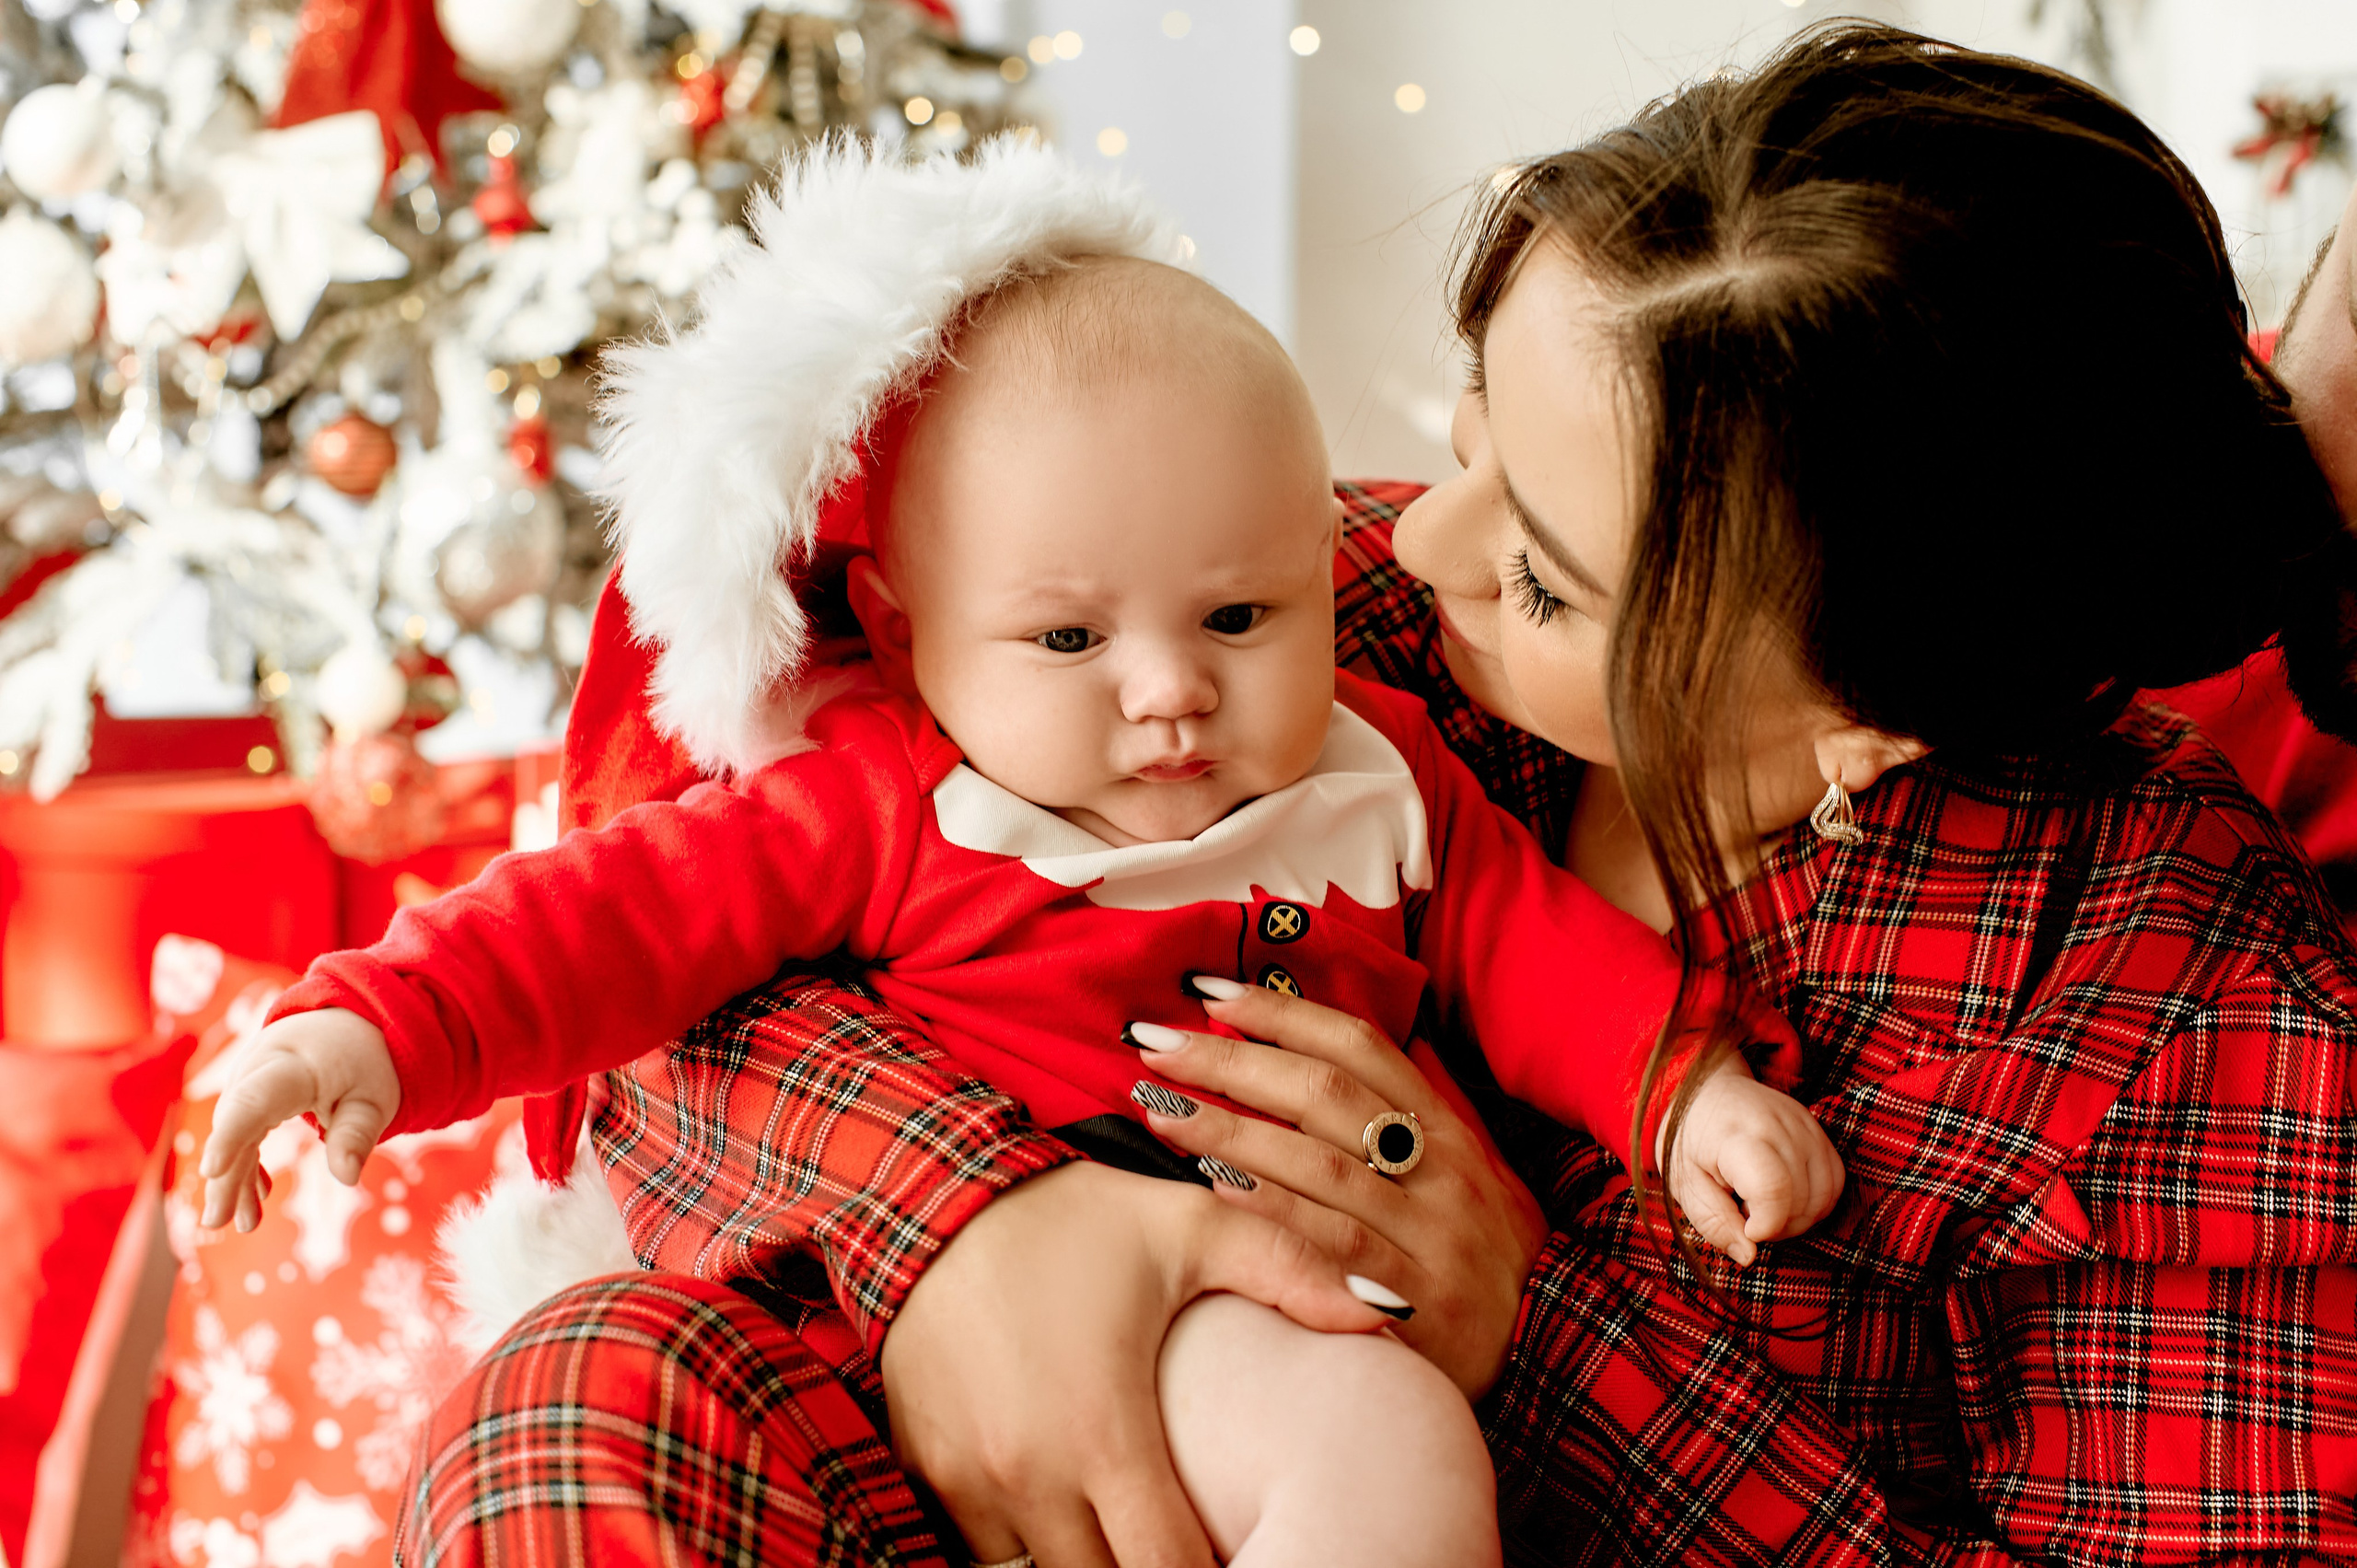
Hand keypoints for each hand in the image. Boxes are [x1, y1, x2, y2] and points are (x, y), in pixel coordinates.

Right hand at [196, 1007, 399, 1231]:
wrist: (346, 1025)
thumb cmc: (364, 1062)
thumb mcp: (375, 1095)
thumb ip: (358, 1132)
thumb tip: (347, 1177)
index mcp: (292, 1064)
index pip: (255, 1100)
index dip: (231, 1134)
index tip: (213, 1169)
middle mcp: (259, 1069)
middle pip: (236, 1124)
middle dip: (225, 1174)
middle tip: (218, 1220)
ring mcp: (248, 1080)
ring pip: (233, 1133)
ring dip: (233, 1179)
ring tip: (245, 1223)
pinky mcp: (248, 1096)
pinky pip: (239, 1133)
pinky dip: (245, 1165)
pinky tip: (257, 1196)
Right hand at [880, 1159, 1391, 1567]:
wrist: (929, 1192)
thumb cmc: (1069, 1215)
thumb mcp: (1185, 1227)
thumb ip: (1290, 1270)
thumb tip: (1393, 1311)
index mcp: (1105, 1432)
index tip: (1248, 1555)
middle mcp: (1030, 1476)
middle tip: (1191, 1541)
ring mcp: (970, 1481)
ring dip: (1085, 1557)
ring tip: (1127, 1522)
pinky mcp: (927, 1470)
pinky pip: (985, 1541)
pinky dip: (1025, 1535)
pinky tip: (1063, 1499)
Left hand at [1126, 982, 1549, 1399]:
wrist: (1544, 1360)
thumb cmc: (1477, 1257)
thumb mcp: (1467, 1173)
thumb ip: (1405, 1114)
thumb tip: (1328, 1042)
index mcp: (1450, 1132)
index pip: (1360, 1048)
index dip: (1282, 1012)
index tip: (1210, 994)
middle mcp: (1443, 1175)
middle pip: (1325, 1096)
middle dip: (1232, 1062)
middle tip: (1155, 1045)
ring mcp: (1430, 1239)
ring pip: (1320, 1166)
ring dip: (1229, 1131)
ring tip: (1159, 1111)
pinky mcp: (1414, 1304)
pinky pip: (1332, 1246)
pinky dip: (1271, 1212)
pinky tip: (1211, 1190)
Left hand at [1658, 1057, 1843, 1266]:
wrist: (1705, 1089)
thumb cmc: (1688, 1138)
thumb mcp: (1684, 1182)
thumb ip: (1714, 1222)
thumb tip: (1749, 1255)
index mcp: (1737, 1137)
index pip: (1774, 1189)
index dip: (1766, 1225)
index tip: (1746, 1225)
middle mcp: (1779, 1127)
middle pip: (1803, 1201)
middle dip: (1778, 1226)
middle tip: (1746, 1214)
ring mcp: (1804, 1126)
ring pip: (1824, 1196)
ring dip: (1799, 1216)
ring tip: (1763, 1204)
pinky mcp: (1817, 1129)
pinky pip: (1835, 1179)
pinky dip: (1816, 1201)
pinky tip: (1785, 1195)